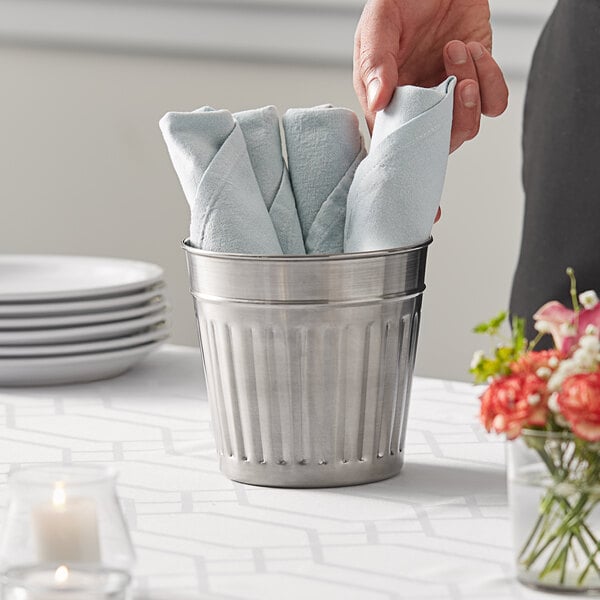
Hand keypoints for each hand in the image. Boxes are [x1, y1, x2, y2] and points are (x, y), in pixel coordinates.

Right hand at [354, 0, 507, 151]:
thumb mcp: (379, 22)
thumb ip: (375, 61)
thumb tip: (377, 101)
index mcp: (386, 98)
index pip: (394, 140)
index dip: (408, 146)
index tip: (421, 126)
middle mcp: (418, 104)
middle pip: (436, 144)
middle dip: (451, 123)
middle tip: (452, 84)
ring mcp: (448, 95)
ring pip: (467, 128)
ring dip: (470, 95)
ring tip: (457, 50)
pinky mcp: (477, 79)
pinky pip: (493, 103)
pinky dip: (491, 81)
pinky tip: (474, 50)